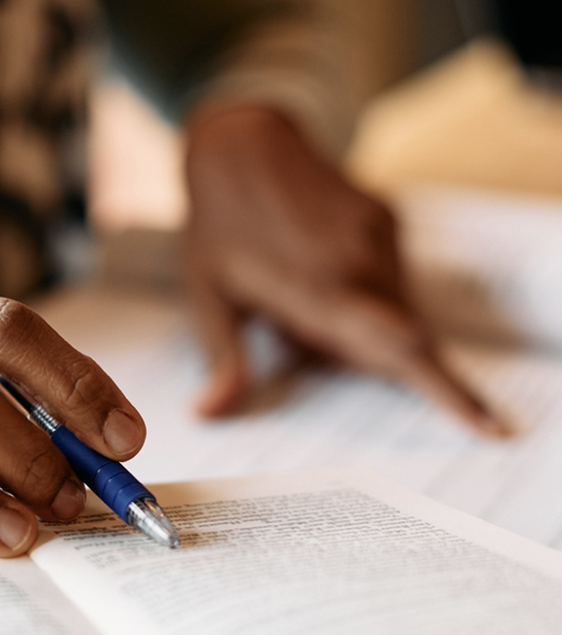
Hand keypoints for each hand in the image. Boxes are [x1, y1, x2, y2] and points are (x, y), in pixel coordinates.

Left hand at [183, 103, 505, 433]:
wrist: (241, 144)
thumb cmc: (218, 226)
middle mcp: (362, 263)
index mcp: (321, 290)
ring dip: (359, 324)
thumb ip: (224, 361)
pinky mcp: (388, 218)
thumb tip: (209, 413)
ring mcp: (379, 236)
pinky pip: (392, 279)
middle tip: (298, 325)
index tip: (490, 426)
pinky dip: (365, 295)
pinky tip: (317, 271)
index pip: (400, 350)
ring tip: (298, 291)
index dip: (449, 392)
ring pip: (396, 310)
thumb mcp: (208, 298)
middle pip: (400, 340)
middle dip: (365, 356)